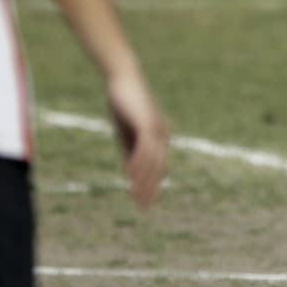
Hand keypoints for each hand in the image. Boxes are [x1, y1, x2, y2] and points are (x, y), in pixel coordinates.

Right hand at [107, 73, 169, 208]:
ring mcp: (157, 129)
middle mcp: (163, 135)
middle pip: (159, 168)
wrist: (123, 79)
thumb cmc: (124, 105)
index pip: (159, 168)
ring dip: (145, 181)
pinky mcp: (148, 123)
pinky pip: (145, 149)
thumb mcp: (127, 134)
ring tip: (136, 196)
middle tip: (143, 207)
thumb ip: (131, 153)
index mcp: (160, 138)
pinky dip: (139, 164)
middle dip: (150, 189)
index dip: (152, 187)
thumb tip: (132, 176)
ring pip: (153, 161)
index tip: (144, 204)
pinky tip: (131, 176)